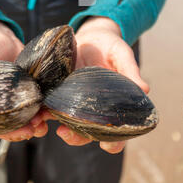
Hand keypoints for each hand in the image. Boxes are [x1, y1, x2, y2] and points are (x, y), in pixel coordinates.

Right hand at [0, 15, 48, 147]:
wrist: (3, 41)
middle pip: (2, 131)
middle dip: (13, 134)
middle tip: (24, 132)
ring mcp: (14, 107)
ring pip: (21, 125)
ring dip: (31, 128)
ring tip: (38, 125)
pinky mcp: (29, 98)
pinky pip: (36, 113)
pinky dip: (42, 117)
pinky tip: (47, 116)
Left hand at [55, 16, 149, 153]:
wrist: (89, 36)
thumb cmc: (110, 46)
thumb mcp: (121, 54)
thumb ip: (130, 70)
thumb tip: (145, 89)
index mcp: (113, 106)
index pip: (117, 132)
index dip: (114, 142)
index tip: (108, 146)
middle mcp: (93, 110)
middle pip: (87, 133)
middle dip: (76, 137)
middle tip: (65, 134)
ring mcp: (74, 103)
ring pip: (66, 123)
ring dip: (54, 125)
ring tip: (43, 122)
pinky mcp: (58, 92)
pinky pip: (49, 106)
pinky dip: (42, 110)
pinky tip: (36, 109)